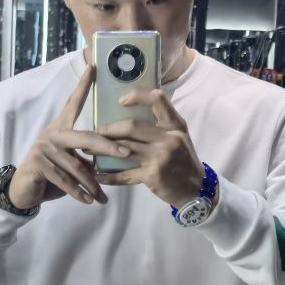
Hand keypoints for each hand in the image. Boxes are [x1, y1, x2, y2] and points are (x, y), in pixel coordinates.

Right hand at [7, 63, 133, 209]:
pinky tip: (89, 201)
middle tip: (126, 152)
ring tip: (103, 197)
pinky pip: (64, 180)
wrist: (22, 190)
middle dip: (107, 146)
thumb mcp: (69, 162)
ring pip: (76, 166)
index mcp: (61, 127)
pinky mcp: (38, 165)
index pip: (73, 103)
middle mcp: (52, 134)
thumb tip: (110, 159)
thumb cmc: (50, 174)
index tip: (92, 66)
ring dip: (92, 184)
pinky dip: (78, 192)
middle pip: (85, 138)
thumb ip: (84, 157)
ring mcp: (44, 149)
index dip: (83, 86)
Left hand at [91, 87, 206, 208]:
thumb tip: (131, 112)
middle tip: (95, 131)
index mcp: (175, 125)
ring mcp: (160, 157)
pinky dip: (108, 176)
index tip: (121, 101)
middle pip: (132, 127)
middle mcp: (168, 138)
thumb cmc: (183, 160)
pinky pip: (124, 174)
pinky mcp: (152, 176)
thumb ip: (160, 125)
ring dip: (102, 149)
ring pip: (124, 148)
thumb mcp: (178, 137)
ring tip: (88, 149)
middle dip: (109, 129)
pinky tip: (97, 175)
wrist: (196, 189)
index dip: (137, 96)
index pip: (157, 99)